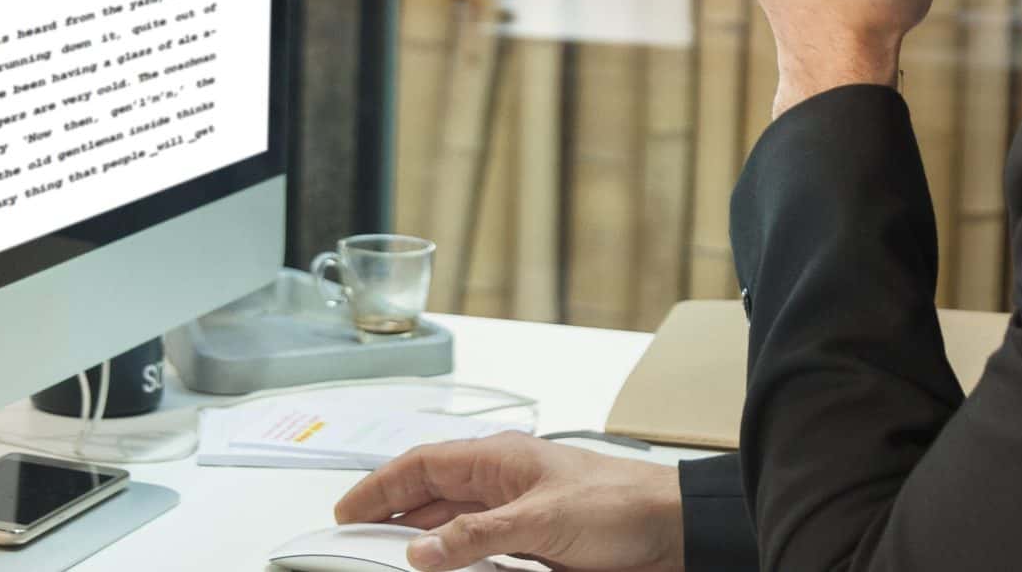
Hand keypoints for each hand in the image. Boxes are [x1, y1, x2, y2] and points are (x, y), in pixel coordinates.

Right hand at [332, 432, 684, 571]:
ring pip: (453, 526)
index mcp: (498, 459)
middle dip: (393, 516)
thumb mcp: (540, 520)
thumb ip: (477, 536)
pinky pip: (482, 552)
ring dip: (425, 542)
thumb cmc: (620, 505)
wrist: (674, 533)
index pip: (422, 466)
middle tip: (355, 540)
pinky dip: (458, 562)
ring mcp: (518, 515)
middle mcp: (503, 483)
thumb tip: (421, 549)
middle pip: (432, 496)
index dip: (380, 486)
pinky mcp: (534, 546)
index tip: (346, 511)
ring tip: (390, 559)